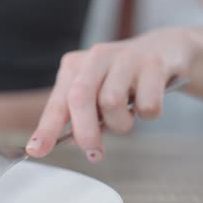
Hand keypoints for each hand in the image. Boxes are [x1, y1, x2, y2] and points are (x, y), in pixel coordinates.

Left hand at [26, 28, 198, 161]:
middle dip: (85, 132)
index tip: (36, 150)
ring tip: (127, 118)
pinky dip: (148, 114)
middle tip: (93, 152)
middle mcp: (95, 58)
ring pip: (112, 102)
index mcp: (74, 67)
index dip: (46, 129)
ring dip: (120, 123)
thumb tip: (72, 142)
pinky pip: (147, 104)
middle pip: (80, 98)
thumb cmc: (122, 79)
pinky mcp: (153, 64)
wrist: (166, 50)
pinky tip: (147, 104)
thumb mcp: (95, 93)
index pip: (57, 103)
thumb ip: (80, 116)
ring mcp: (125, 57)